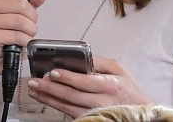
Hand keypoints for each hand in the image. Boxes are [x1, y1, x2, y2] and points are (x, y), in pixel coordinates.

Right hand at [0, 0, 48, 74]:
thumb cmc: (2, 29)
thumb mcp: (18, 11)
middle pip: (20, 4)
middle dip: (32, 17)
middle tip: (31, 23)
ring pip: (20, 21)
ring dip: (31, 30)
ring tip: (28, 33)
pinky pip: (17, 36)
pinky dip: (26, 40)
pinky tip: (23, 41)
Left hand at [26, 57, 152, 117]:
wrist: (138, 113)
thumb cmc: (128, 90)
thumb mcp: (119, 70)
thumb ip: (100, 62)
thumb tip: (81, 57)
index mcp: (109, 85)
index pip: (84, 82)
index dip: (67, 77)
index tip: (52, 72)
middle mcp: (102, 101)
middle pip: (71, 95)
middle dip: (51, 88)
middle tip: (35, 82)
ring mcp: (95, 113)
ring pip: (67, 106)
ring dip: (49, 98)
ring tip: (34, 91)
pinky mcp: (90, 119)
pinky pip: (70, 113)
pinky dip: (56, 106)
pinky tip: (46, 99)